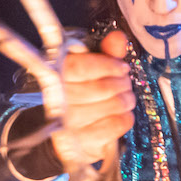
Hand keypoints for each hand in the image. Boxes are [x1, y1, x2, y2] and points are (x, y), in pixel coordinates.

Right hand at [54, 29, 135, 168]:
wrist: (61, 138)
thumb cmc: (77, 97)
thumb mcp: (88, 72)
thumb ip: (103, 54)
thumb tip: (118, 38)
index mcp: (53, 78)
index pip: (81, 67)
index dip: (107, 65)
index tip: (121, 68)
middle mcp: (58, 101)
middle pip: (101, 88)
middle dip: (121, 84)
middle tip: (126, 84)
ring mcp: (69, 124)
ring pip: (110, 106)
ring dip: (125, 101)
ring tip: (127, 99)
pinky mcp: (82, 143)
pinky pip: (114, 125)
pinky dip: (125, 119)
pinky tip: (124, 115)